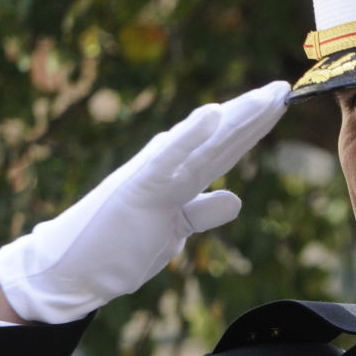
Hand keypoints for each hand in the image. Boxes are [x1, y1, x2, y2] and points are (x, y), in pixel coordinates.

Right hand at [0, 80, 289, 322]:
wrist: (72, 268)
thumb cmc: (118, 244)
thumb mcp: (173, 229)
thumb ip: (202, 211)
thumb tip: (236, 199)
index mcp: (177, 175)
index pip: (222, 148)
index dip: (251, 126)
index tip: (279, 103)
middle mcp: (167, 167)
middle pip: (219, 140)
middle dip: (252, 115)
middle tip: (283, 87)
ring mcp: (153, 176)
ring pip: (205, 145)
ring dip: (235, 118)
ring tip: (265, 95)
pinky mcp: (137, 189)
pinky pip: (168, 161)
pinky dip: (189, 136)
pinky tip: (211, 113)